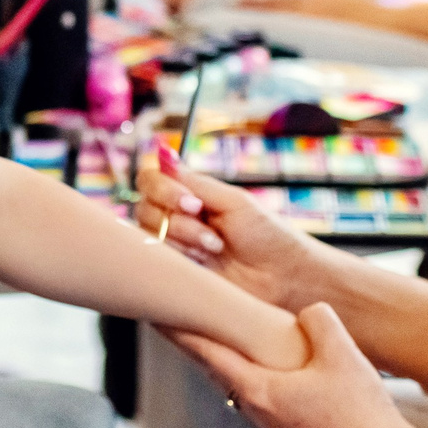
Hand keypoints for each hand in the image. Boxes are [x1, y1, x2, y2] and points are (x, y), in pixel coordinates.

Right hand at [136, 145, 323, 311]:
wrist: (283, 277)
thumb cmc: (266, 236)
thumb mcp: (232, 200)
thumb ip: (193, 180)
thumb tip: (162, 151)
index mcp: (189, 196)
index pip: (150, 181)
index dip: (163, 189)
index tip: (193, 203)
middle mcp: (176, 219)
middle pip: (144, 209)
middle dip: (179, 220)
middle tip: (212, 232)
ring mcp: (174, 248)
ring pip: (150, 235)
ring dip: (186, 240)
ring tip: (216, 249)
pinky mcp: (174, 273)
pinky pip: (156, 261)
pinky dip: (182, 259)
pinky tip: (206, 264)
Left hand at [171, 304, 427, 427]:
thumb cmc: (358, 408)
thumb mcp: (341, 351)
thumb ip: (317, 320)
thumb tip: (306, 313)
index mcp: (259, 389)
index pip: (207, 354)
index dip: (180, 333)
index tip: (154, 316)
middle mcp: (256, 408)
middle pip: (214, 368)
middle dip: (195, 343)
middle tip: (176, 317)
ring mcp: (271, 420)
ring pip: (235, 381)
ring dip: (222, 358)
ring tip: (213, 334)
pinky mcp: (288, 425)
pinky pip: (256, 391)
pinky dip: (246, 370)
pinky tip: (258, 361)